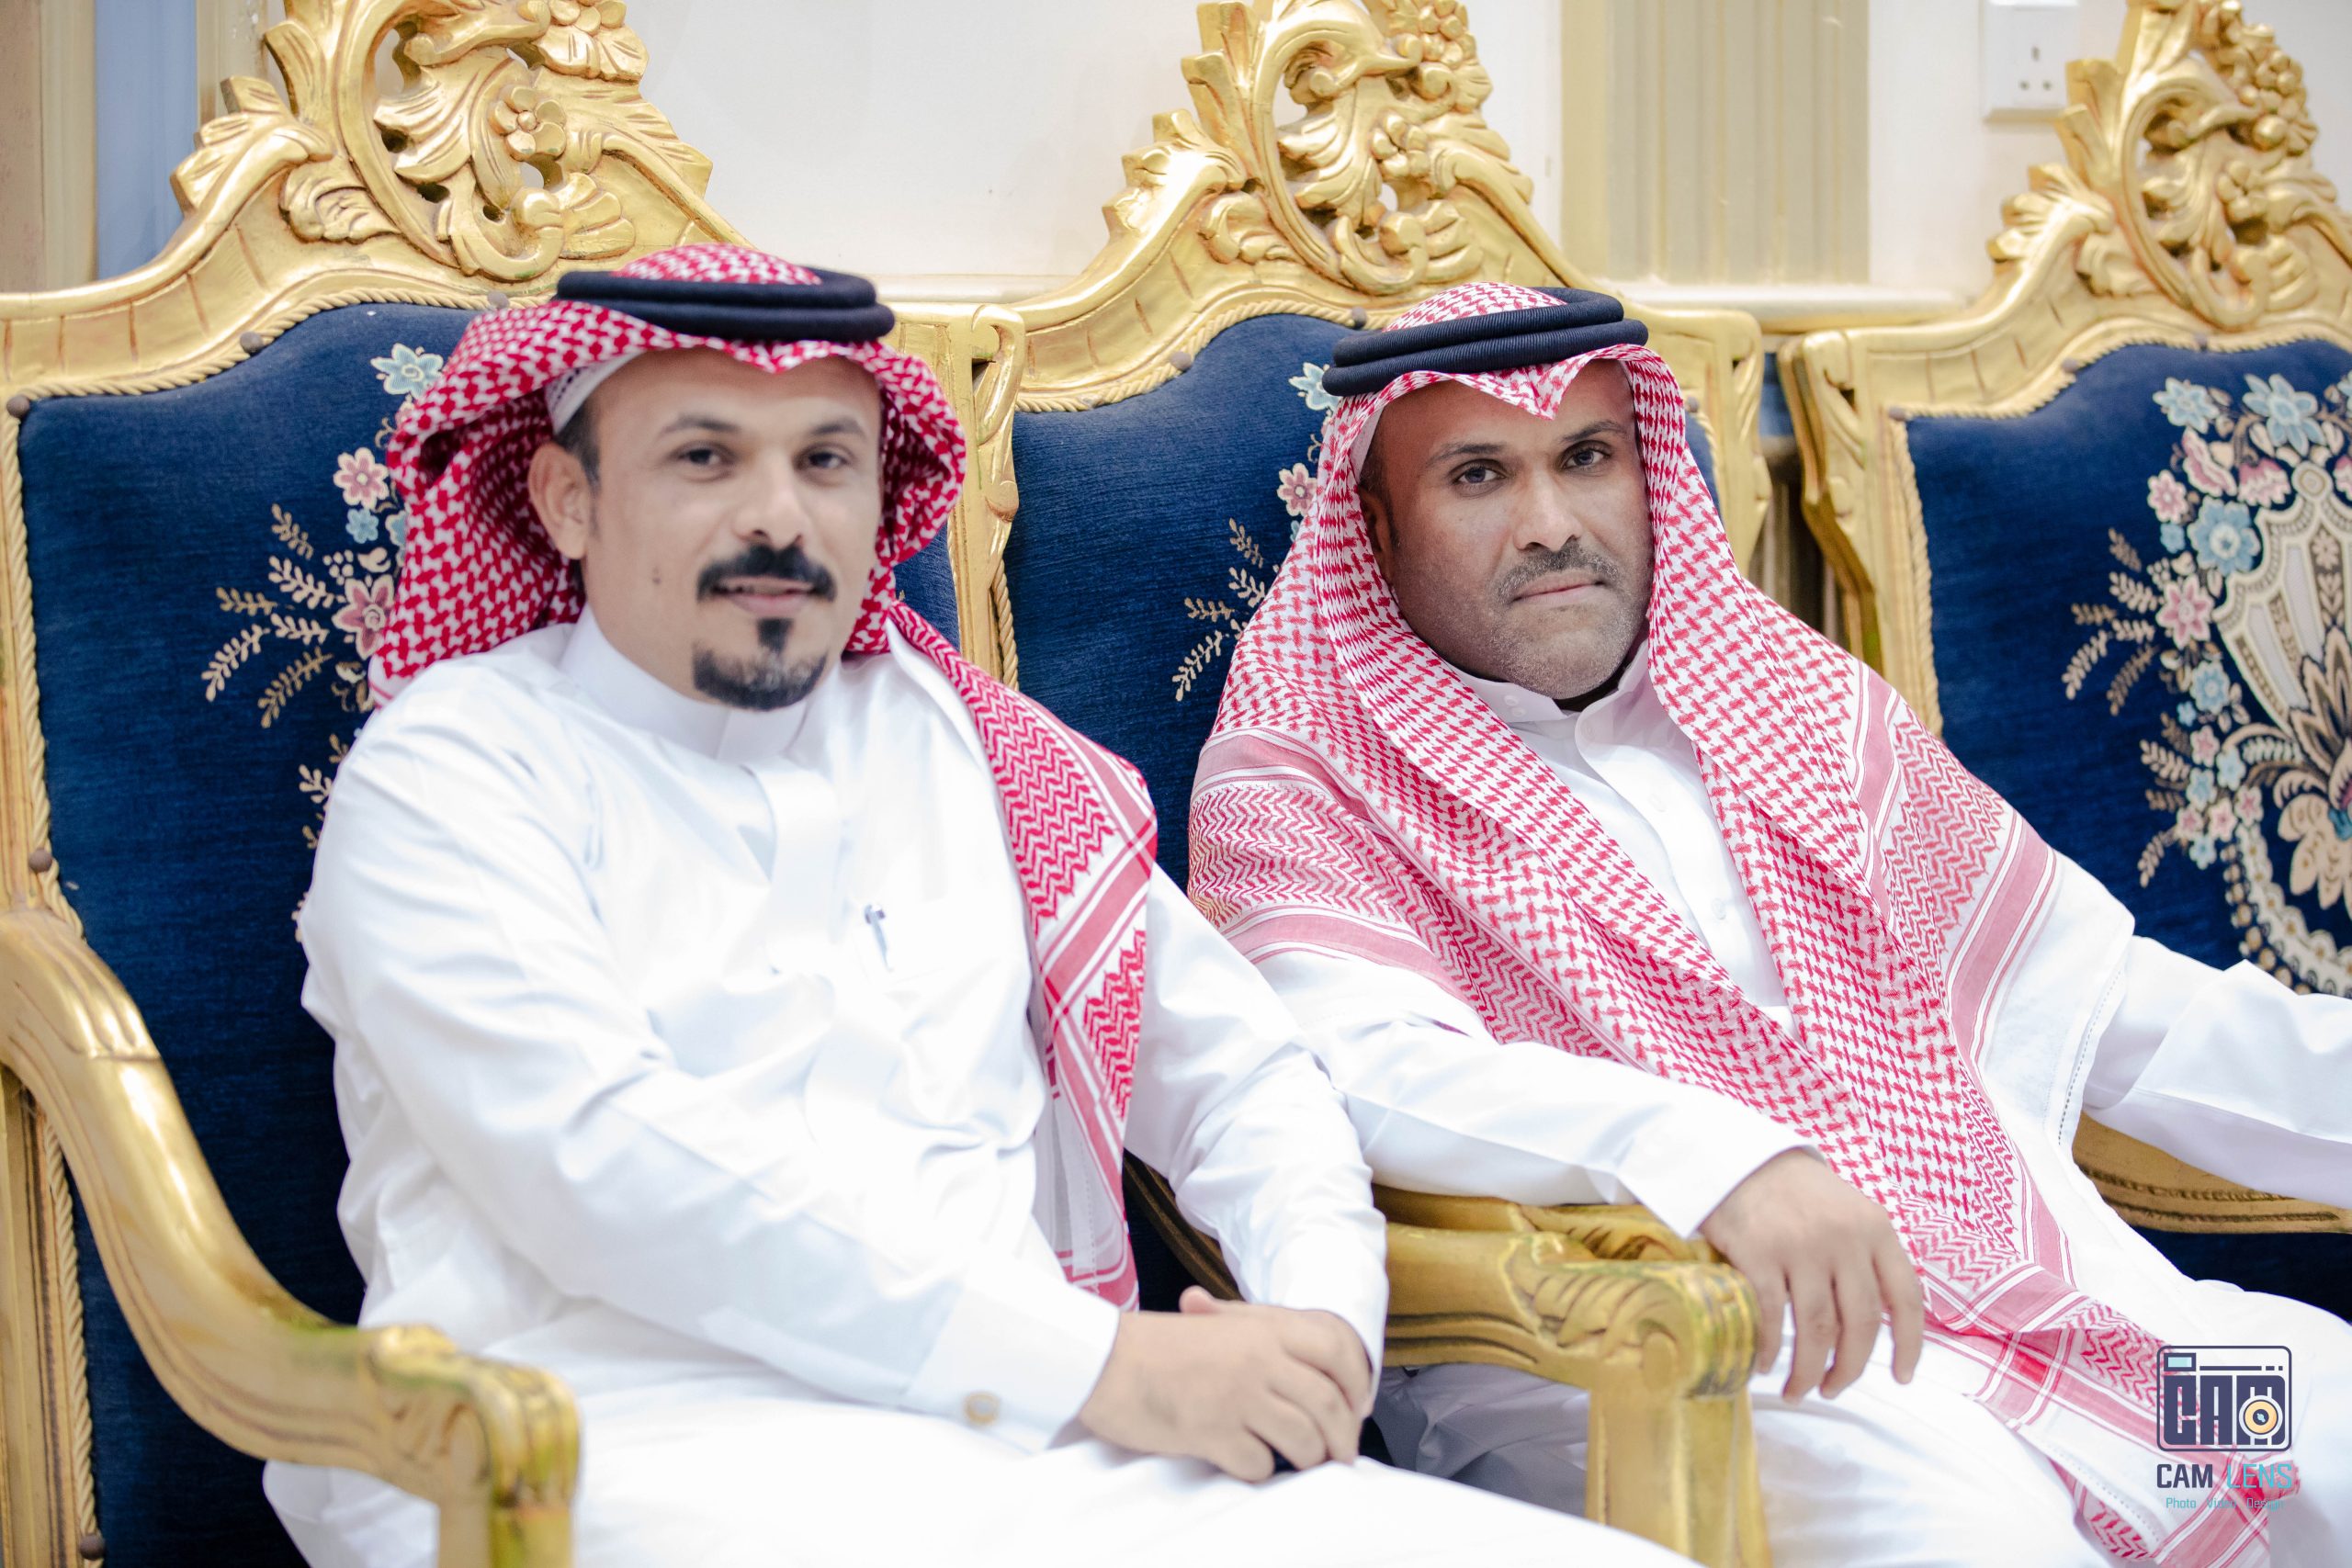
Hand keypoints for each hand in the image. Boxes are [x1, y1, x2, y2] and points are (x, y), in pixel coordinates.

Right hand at [1076, 1287, 1374, 1479]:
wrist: (1106, 1361)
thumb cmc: (1161, 1347)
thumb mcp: (1221, 1326)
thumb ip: (1268, 1341)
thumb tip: (1319, 1373)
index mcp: (1264, 1327)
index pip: (1338, 1349)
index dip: (1357, 1383)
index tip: (1357, 1407)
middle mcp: (1260, 1359)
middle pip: (1328, 1406)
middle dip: (1341, 1438)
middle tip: (1339, 1454)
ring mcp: (1239, 1396)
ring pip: (1303, 1441)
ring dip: (1307, 1459)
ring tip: (1299, 1461)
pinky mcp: (1214, 1432)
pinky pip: (1259, 1465)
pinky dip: (1259, 1470)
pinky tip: (1246, 1461)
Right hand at [1698, 1148, 1924, 1399]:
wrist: (1737, 1158)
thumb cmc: (1797, 1194)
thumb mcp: (1849, 1212)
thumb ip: (1868, 1258)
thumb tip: (1880, 1324)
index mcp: (1876, 1229)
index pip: (1906, 1298)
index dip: (1909, 1345)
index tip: (1902, 1377)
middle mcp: (1844, 1239)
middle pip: (1860, 1324)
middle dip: (1849, 1369)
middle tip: (1833, 1388)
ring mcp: (1800, 1247)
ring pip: (1816, 1329)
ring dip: (1809, 1371)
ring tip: (1799, 1389)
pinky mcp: (1758, 1254)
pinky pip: (1771, 1316)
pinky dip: (1770, 1348)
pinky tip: (1766, 1363)